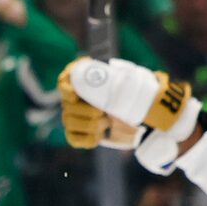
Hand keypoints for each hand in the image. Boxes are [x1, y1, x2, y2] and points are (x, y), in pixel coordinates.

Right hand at [58, 57, 196, 168]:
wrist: (142, 117)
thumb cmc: (135, 95)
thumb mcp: (131, 81)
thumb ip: (121, 73)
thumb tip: (115, 67)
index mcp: (84, 82)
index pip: (63, 83)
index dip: (67, 90)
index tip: (77, 95)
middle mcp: (75, 100)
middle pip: (68, 108)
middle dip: (86, 113)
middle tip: (102, 112)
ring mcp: (75, 118)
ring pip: (70, 123)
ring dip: (90, 125)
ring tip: (106, 122)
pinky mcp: (79, 134)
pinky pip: (74, 138)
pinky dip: (87, 138)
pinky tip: (100, 135)